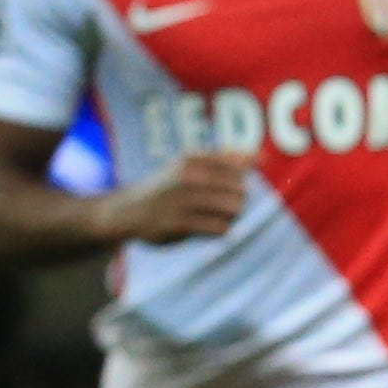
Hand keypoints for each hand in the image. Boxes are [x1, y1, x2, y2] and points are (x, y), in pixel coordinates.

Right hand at [100, 150, 250, 244]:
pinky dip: (220, 230)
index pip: (239, 166)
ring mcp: (183, 200)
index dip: (240, 180)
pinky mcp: (180, 224)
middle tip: (220, 206)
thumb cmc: (168, 187)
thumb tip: (261, 157)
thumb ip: (226, 159)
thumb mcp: (190, 166)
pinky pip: (220, 228)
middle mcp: (188, 176)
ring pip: (234, 209)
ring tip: (214, 216)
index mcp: (193, 159)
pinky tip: (207, 228)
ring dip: (231, 216)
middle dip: (238, 200)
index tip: (226, 187)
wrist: (127, 211)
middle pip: (241, 189)